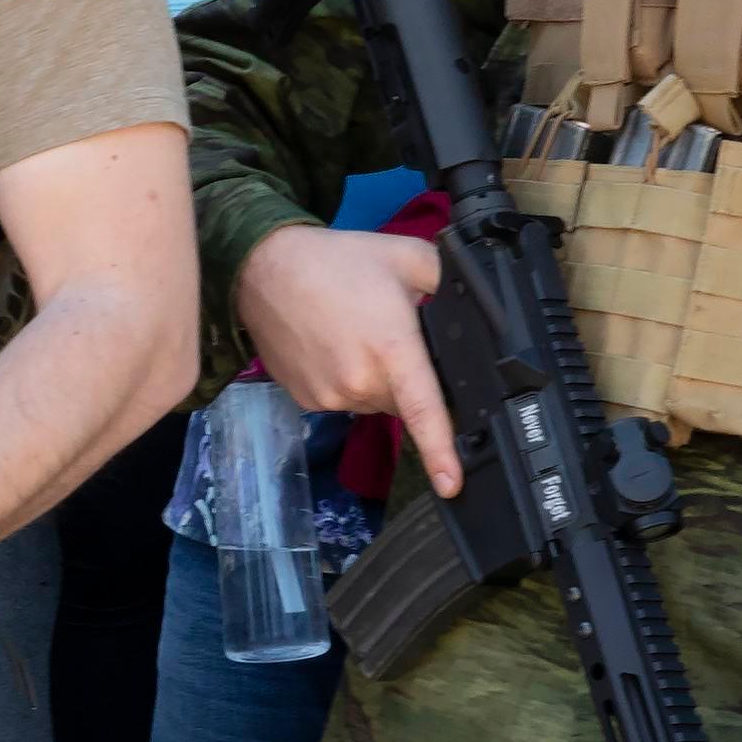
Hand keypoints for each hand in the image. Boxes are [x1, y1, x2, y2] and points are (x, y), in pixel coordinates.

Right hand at [235, 224, 453, 493]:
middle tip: (386, 331)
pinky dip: (346, 381)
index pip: (423, 410)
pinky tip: (333, 346)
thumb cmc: (336, 261)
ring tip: (355, 334)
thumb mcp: (408, 256)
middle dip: (405, 375)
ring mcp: (329, 395)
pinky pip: (343, 400)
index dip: (441, 452)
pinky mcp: (305, 399)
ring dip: (374, 379)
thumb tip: (478, 302)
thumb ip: (450, 280)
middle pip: (403, 401)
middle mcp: (358, 381)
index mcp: (391, 349)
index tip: (452, 486)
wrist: (263, 268)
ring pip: (373, 402)